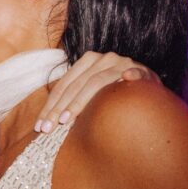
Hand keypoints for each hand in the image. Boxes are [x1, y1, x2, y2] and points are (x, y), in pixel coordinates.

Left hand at [35, 52, 158, 132]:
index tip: (39, 127)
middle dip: (58, 109)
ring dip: (80, 101)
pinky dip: (130, 76)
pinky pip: (134, 73)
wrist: (147, 88)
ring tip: (66, 120)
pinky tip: (125, 80)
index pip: (63, 86)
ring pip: (96, 82)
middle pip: (75, 85)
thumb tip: (46, 124)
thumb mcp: (91, 96)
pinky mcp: (141, 70)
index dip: (50, 106)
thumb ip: (72, 102)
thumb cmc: (115, 96)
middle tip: (48, 129)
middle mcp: (103, 59)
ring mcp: (121, 63)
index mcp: (87, 62)